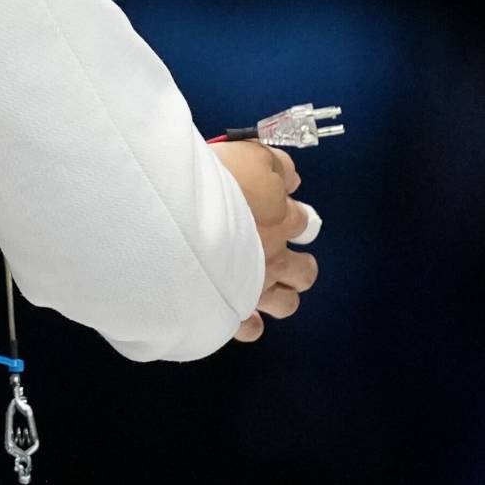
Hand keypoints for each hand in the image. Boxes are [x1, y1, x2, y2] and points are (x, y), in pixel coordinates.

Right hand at [211, 138, 321, 340]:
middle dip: (300, 266)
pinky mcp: (230, 311)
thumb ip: (277, 166)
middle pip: (305, 272)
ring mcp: (254, 288)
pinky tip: (234, 312)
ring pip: (285, 305)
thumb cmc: (211, 184)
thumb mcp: (249, 155)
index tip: (276, 208)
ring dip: (280, 297)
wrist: (179, 221)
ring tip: (262, 287)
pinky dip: (244, 323)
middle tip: (280, 255)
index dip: (291, 214)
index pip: (301, 219)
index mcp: (281, 218)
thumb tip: (292, 179)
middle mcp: (274, 257)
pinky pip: (247, 329)